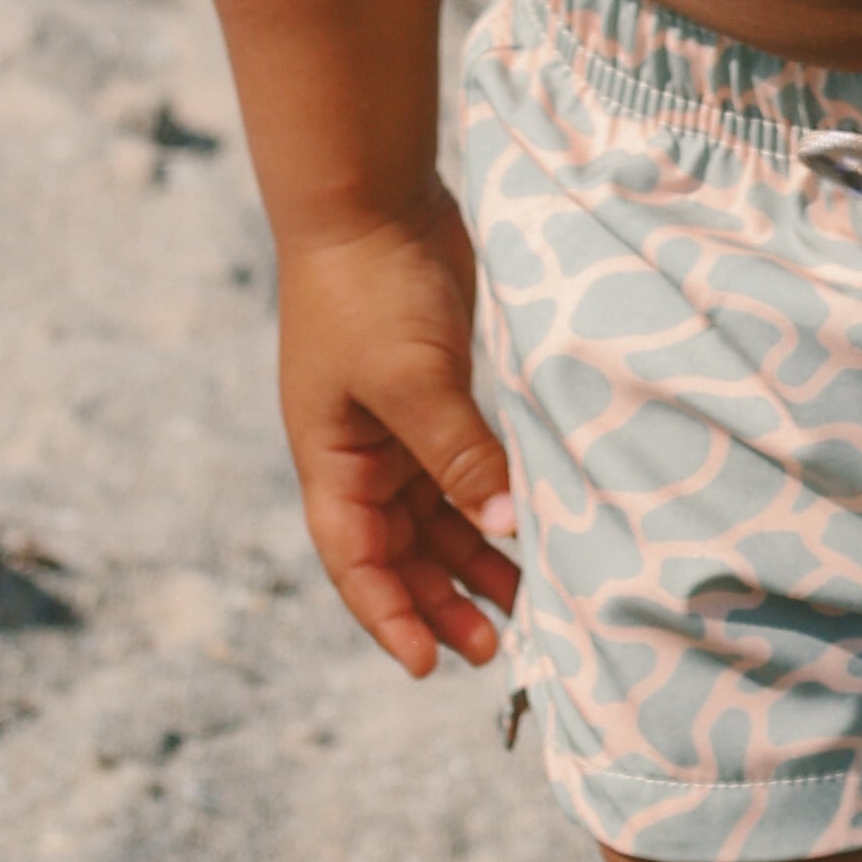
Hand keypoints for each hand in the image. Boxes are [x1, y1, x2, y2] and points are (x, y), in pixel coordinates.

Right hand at [274, 203, 525, 679]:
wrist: (373, 195)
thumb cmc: (369, 289)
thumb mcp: (410, 380)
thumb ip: (457, 454)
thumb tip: (504, 526)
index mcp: (331, 459)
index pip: (355, 561)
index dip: (388, 617)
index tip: (427, 667)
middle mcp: (359, 452)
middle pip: (399, 549)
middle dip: (440, 600)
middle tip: (496, 647)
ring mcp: (397, 422)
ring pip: (436, 513)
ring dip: (474, 557)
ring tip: (528, 599)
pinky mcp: (436, 391)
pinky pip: (463, 465)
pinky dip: (491, 498)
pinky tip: (531, 521)